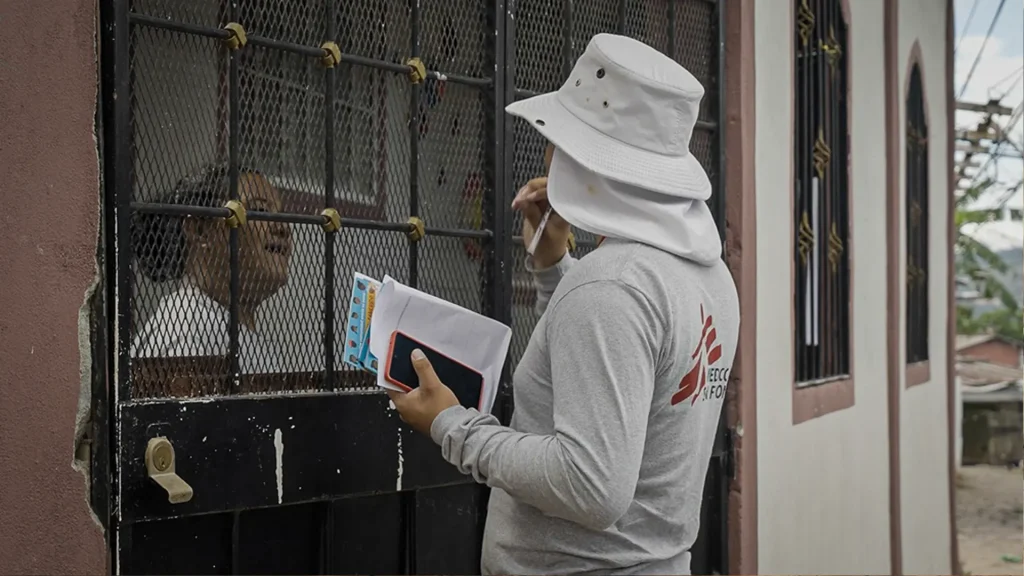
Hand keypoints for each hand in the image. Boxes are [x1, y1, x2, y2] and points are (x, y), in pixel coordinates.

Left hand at [386, 349, 459, 436]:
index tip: (394, 364)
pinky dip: (422, 398)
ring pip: (410, 397)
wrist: (454, 428)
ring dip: (416, 389)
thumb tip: (416, 356)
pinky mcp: (422, 419)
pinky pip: (418, 405)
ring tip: (426, 383)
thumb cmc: (442, 411)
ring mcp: (413, 417)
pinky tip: (431, 395)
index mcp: (401, 403)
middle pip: (400, 390)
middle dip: (406, 380)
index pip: (389, 384)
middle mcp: (404, 412)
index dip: (392, 372)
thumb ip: (423, 368)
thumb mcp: (432, 384)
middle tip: (415, 371)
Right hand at [512, 145, 570, 268]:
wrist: (547, 258)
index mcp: (563, 208)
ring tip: (516, 204)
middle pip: (544, 185)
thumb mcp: (541, 233)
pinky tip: (516, 204)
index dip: (541, 191)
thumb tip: (522, 201)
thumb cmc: (550, 248)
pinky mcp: (538, 206)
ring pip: (535, 188)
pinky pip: (529, 195)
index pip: (554, 191)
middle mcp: (556, 202)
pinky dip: (522, 197)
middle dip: (530, 189)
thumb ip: (532, 215)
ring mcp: (547, 203)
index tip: (529, 198)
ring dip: (524, 193)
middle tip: (519, 199)